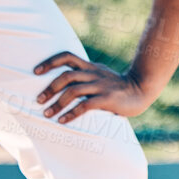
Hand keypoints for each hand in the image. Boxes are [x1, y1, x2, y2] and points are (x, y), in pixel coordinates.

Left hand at [34, 52, 150, 124]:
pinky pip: (85, 106)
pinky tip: (63, 121)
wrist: (142, 89)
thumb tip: (64, 85)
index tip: (36, 71)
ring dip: (57, 103)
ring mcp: (101, 86)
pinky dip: (71, 114)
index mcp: (90, 67)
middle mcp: (94, 74)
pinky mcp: (107, 99)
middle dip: (49, 88)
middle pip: (66, 76)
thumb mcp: (101, 75)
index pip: (66, 56)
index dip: (49, 62)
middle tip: (39, 101)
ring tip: (47, 114)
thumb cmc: (118, 86)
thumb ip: (86, 76)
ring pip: (73, 91)